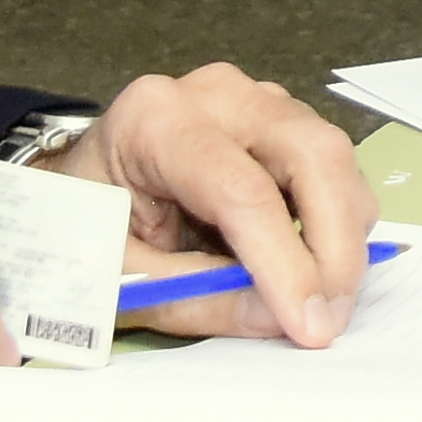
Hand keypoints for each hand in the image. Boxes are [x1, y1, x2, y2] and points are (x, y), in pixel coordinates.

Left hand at [94, 64, 374, 347]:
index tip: (308, 326)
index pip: (240, 190)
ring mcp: (255, 100)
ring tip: (315, 302)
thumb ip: (198, 299)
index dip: (283, 263)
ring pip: (335, 161)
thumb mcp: (122, 278)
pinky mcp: (281, 121)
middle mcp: (214, 95)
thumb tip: (280, 320)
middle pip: (313, 154)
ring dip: (342, 238)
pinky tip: (304, 266)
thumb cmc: (86, 229)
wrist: (79, 190)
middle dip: (335, 245)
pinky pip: (333, 170)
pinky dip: (336, 224)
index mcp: (154, 121)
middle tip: (330, 319)